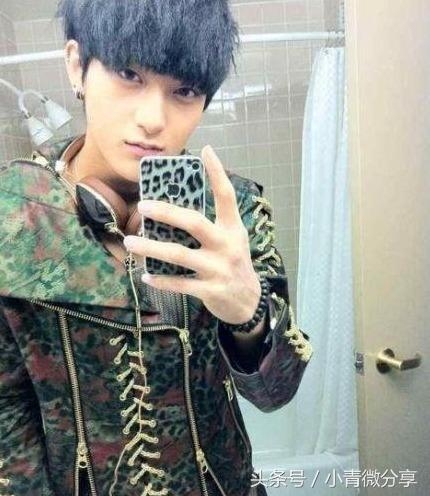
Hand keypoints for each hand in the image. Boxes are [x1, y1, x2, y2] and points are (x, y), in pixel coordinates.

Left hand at [123, 145, 260, 324]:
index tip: (206, 150)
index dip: (217, 173)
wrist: (249, 300)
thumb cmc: (234, 262)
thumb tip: (175, 208)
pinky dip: (161, 280)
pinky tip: (146, 276)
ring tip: (129, 242)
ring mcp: (219, 268)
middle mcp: (227, 245)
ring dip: (151, 248)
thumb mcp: (232, 239)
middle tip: (142, 206)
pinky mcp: (211, 290)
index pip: (226, 196)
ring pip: (179, 255)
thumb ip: (212, 224)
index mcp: (232, 228)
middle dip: (166, 213)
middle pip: (194, 222)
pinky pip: (180, 283)